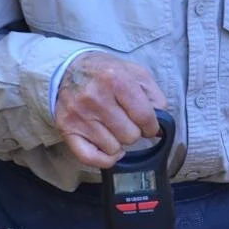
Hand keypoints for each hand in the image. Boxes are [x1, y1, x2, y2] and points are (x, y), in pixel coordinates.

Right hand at [54, 51, 168, 168]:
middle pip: (130, 135)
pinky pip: (90, 158)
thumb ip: (153, 95)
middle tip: (127, 122)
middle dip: (134, 131)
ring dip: (118, 142)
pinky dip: (104, 159)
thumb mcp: (134, 72)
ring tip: (113, 127)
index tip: (149, 125)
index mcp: (116, 79)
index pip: (144, 116)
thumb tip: (161, 123)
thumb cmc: (105, 72)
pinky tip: (108, 147)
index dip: (152, 126)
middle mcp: (95, 98)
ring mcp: (79, 116)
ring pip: (114, 148)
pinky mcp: (67, 129)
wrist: (67, 69)